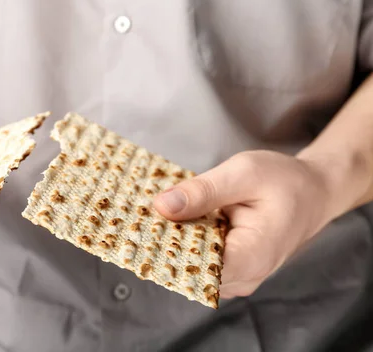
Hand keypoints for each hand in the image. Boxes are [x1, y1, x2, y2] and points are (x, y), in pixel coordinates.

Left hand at [153, 150, 333, 297]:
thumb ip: (203, 191)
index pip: (194, 269)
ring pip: (190, 267)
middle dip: (161, 242)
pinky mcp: (229, 270)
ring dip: (171, 242)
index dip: (163, 249)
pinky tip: (173, 220)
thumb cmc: (284, 182)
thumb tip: (162, 206)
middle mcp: (242, 277)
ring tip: (154, 214)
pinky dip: (184, 241)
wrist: (312, 192)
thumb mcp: (243, 172)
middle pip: (188, 270)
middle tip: (137, 215)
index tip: (139, 227)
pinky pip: (198, 261)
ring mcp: (236, 278)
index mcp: (250, 257)